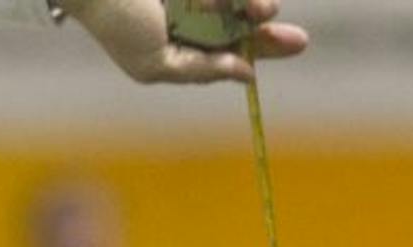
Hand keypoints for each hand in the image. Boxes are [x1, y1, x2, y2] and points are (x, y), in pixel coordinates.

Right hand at [61, 0, 309, 84]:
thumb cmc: (116, 23)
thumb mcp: (155, 64)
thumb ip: (200, 70)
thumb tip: (247, 74)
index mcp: (189, 43)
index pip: (236, 45)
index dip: (266, 45)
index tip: (297, 42)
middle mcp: (197, 13)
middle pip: (246, 17)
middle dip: (264, 18)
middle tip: (279, 22)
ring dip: (247, 1)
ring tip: (252, 6)